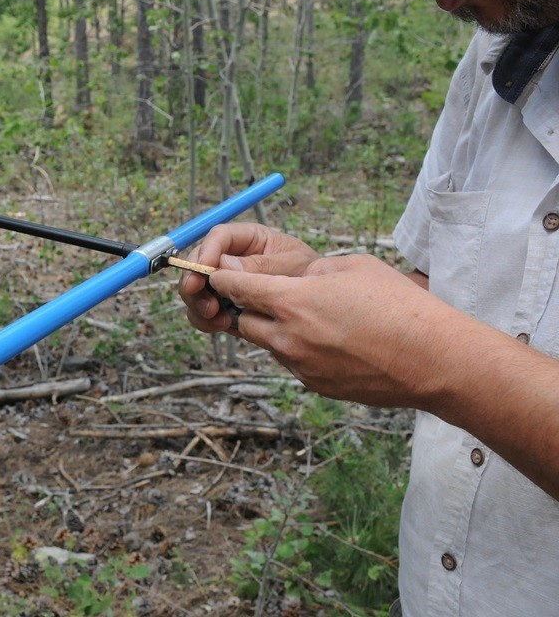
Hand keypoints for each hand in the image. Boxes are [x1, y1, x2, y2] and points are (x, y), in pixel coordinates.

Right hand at [179, 223, 318, 332]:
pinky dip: (205, 319)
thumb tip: (224, 265)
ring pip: (196, 288)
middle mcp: (232, 257)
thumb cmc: (311, 274)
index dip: (206, 251)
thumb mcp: (293, 265)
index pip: (219, 236)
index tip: (203, 270)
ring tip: (215, 317)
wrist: (320, 303)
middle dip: (195, 281)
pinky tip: (220, 325)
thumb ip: (260, 266)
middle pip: (198, 262)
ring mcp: (226, 282)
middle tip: (206, 301)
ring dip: (198, 303)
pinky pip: (204, 310)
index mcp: (250, 238)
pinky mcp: (225, 303)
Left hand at [208, 253, 449, 406]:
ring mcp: (300, 366)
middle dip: (248, 306)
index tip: (219, 272)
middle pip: (243, 320)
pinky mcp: (315, 385)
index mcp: (293, 302)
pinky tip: (330, 339)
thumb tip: (280, 276)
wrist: (434, 359)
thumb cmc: (399, 305)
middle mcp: (288, 338)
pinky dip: (297, 349)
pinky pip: (291, 362)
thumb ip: (305, 271)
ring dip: (275, 328)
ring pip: (267, 343)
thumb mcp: (350, 267)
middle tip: (266, 293)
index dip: (224, 277)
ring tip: (312, 316)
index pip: (235, 287)